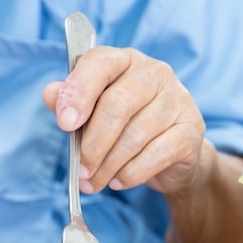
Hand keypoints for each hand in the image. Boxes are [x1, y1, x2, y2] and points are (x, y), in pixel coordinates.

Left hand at [41, 46, 206, 194]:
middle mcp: (154, 73)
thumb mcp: (92, 111)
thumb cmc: (123, 125)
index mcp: (124, 60)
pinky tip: (118, 181)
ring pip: (135, 135)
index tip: (64, 123)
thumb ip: (69, 101)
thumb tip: (50, 94)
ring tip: (93, 182)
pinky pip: (157, 154)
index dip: (78, 92)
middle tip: (79, 171)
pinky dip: (132, 173)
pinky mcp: (191, 129)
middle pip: (117, 105)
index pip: (99, 63)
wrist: (171, 152)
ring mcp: (178, 99)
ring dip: (108, 165)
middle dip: (93, 144)